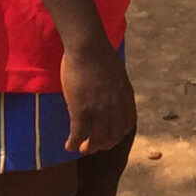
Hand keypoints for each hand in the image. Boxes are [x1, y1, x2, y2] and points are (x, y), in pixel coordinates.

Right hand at [59, 40, 135, 155]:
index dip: (119, 134)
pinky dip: (73, 143)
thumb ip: (116, 86)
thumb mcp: (117, 73)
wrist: (88, 46)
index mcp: (126, 96)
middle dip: (104, 144)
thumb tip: (110, 92)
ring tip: (80, 149)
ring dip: (89, 147)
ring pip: (97, 139)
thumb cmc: (99, 53)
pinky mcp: (82, 110)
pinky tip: (68, 146)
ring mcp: (99, 110)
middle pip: (114, 135)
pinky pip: (79, 134)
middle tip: (93, 146)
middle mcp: (116, 106)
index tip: (111, 137)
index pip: (128, 123)